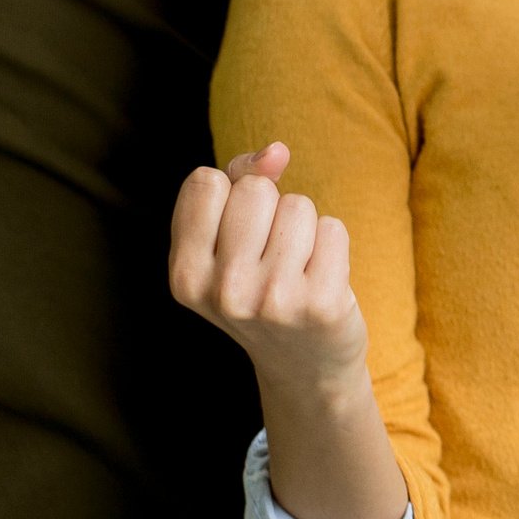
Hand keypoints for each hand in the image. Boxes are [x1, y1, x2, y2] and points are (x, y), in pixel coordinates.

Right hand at [165, 144, 367, 388]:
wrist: (305, 367)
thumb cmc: (262, 288)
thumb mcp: (228, 242)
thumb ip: (239, 181)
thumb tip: (276, 152)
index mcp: (184, 275)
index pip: (206, 181)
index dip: (230, 194)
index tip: (238, 233)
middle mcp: (222, 291)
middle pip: (255, 189)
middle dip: (271, 209)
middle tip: (272, 257)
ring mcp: (272, 300)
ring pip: (298, 205)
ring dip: (305, 228)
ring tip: (297, 270)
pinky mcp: (321, 305)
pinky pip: (333, 228)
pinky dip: (333, 245)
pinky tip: (321, 281)